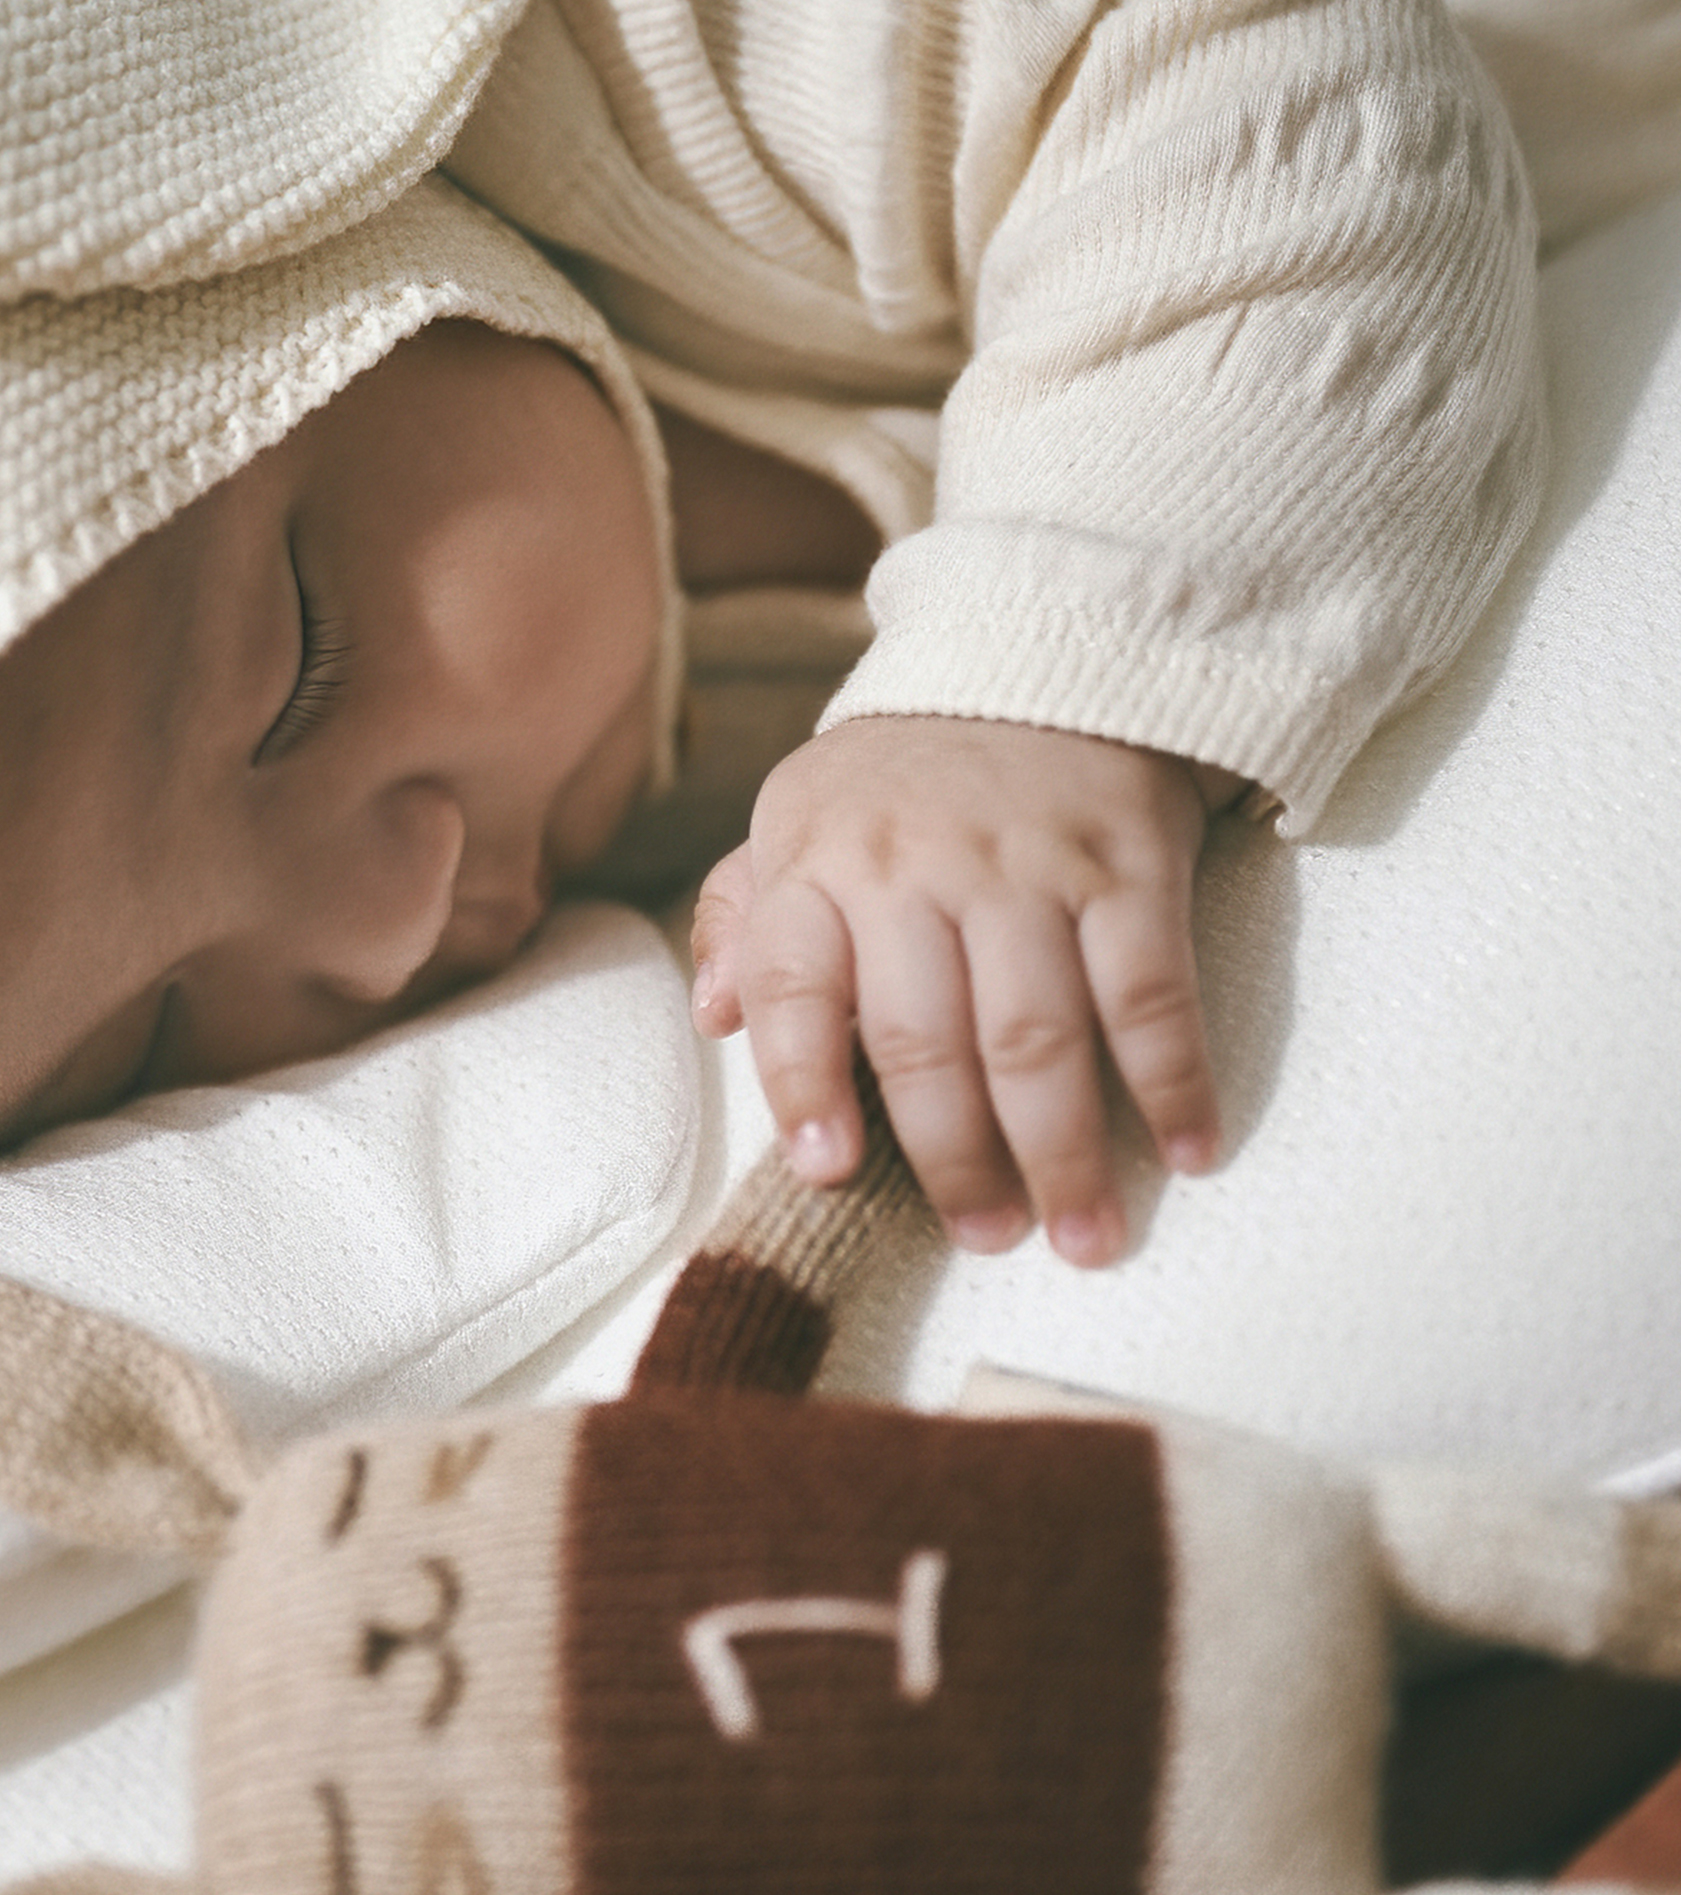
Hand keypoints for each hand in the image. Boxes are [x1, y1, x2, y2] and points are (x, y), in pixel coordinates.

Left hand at [689, 717, 1238, 1265]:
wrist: (1037, 657)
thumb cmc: (896, 782)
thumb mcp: (795, 822)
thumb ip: (745, 922)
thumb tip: (708, 1020)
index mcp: (815, 865)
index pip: (792, 988)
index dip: (803, 1084)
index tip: (827, 1170)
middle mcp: (913, 870)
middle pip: (926, 1040)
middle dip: (955, 1158)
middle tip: (986, 1237)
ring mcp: (1025, 867)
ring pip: (1038, 1035)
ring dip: (1065, 1149)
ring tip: (1081, 1236)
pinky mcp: (1129, 860)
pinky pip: (1151, 990)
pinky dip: (1172, 1079)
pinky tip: (1187, 1152)